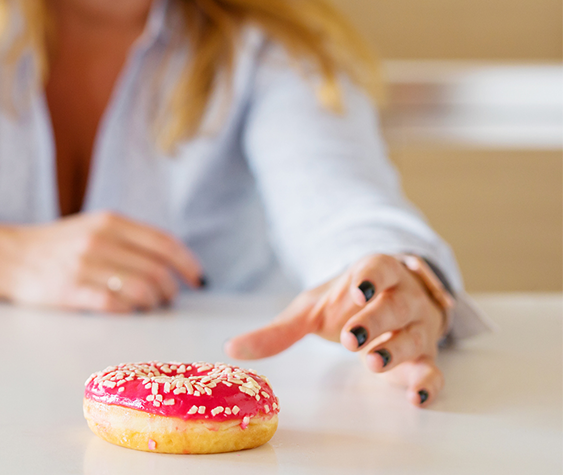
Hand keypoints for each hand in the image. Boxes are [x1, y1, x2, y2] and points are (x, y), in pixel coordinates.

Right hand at [0, 211, 203, 312]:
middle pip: (156, 271)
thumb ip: (128, 238)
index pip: (163, 243)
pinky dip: (128, 311)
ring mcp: (84, 265)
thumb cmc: (58, 246)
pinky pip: (113, 305)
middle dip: (169, 291)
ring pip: (140, 290)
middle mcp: (100, 240)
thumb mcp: (93, 227)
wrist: (10, 256)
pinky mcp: (69, 290)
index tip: (197, 279)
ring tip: (149, 308)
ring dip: (152, 305)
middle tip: (167, 300)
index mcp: (110, 222)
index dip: (187, 263)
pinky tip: (126, 312)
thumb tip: (172, 261)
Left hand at [224, 254, 447, 406]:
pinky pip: (434, 370)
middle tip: (350, 339)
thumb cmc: (347, 304)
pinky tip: (417, 397)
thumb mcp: (312, 310)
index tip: (358, 290)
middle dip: (374, 321)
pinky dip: (429, 383)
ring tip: (371, 362)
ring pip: (415, 335)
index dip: (371, 278)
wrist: (391, 304)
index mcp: (375, 274)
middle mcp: (402, 297)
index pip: (379, 268)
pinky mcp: (426, 356)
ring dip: (396, 349)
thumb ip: (278, 330)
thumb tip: (231, 349)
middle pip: (395, 305)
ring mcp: (417, 326)